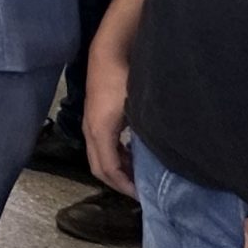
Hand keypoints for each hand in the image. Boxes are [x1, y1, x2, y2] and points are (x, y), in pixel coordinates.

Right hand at [82, 41, 134, 195]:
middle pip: (98, 167)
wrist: (109, 52)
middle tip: (140, 190)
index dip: (125, 186)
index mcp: (100, 131)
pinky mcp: (94, 116)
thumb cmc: (124, 78)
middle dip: (118, 182)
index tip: (143, 195)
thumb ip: (144, 135)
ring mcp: (90, 122)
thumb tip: (157, 159)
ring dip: (117, 168)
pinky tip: (132, 152)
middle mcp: (90, 130)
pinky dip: (115, 155)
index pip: (108, 169)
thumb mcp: (137, 109)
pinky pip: (101, 145)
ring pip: (98, 156)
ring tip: (138, 173)